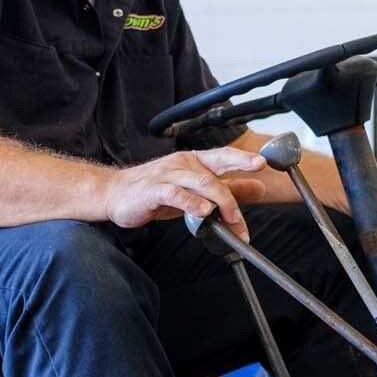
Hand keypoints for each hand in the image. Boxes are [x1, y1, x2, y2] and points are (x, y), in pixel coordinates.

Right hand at [104, 148, 268, 240]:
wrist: (115, 194)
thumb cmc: (155, 192)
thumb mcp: (195, 190)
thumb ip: (228, 188)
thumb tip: (259, 188)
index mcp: (194, 161)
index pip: (223, 156)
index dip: (242, 159)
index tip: (262, 164)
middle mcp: (183, 164)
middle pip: (214, 174)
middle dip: (232, 196)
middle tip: (241, 219)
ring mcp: (167, 175)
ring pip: (199, 182)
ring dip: (218, 201)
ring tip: (229, 219)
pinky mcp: (153, 190)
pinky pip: (175, 194)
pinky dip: (191, 203)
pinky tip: (202, 212)